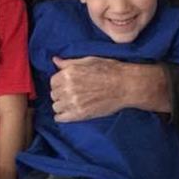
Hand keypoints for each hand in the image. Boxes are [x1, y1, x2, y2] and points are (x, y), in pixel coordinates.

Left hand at [50, 56, 169, 121]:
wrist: (125, 85)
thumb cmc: (109, 70)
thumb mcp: (88, 61)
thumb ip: (69, 63)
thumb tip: (55, 60)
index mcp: (68, 73)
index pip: (53, 81)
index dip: (60, 83)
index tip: (66, 85)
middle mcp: (68, 88)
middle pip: (54, 94)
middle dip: (61, 94)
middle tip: (71, 94)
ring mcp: (73, 102)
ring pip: (56, 106)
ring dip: (62, 105)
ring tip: (71, 104)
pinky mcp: (80, 114)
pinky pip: (60, 118)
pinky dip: (62, 116)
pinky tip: (68, 113)